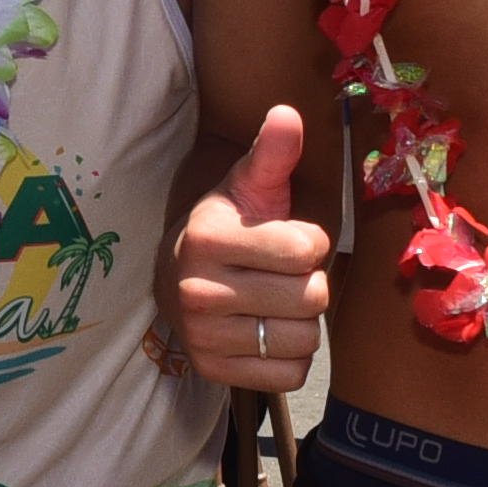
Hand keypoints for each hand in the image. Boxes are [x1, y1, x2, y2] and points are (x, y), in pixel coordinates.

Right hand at [171, 107, 330, 393]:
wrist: (176, 280)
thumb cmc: (228, 229)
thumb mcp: (248, 186)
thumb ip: (273, 153)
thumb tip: (287, 112)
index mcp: (208, 237)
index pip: (308, 250)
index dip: (311, 243)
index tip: (287, 240)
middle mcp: (197, 289)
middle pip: (312, 297)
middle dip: (309, 284)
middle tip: (282, 276)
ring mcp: (202, 335)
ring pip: (304, 338)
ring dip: (302, 322)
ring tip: (275, 304)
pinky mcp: (213, 371)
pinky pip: (290, 374)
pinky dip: (290, 357)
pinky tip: (268, 334)